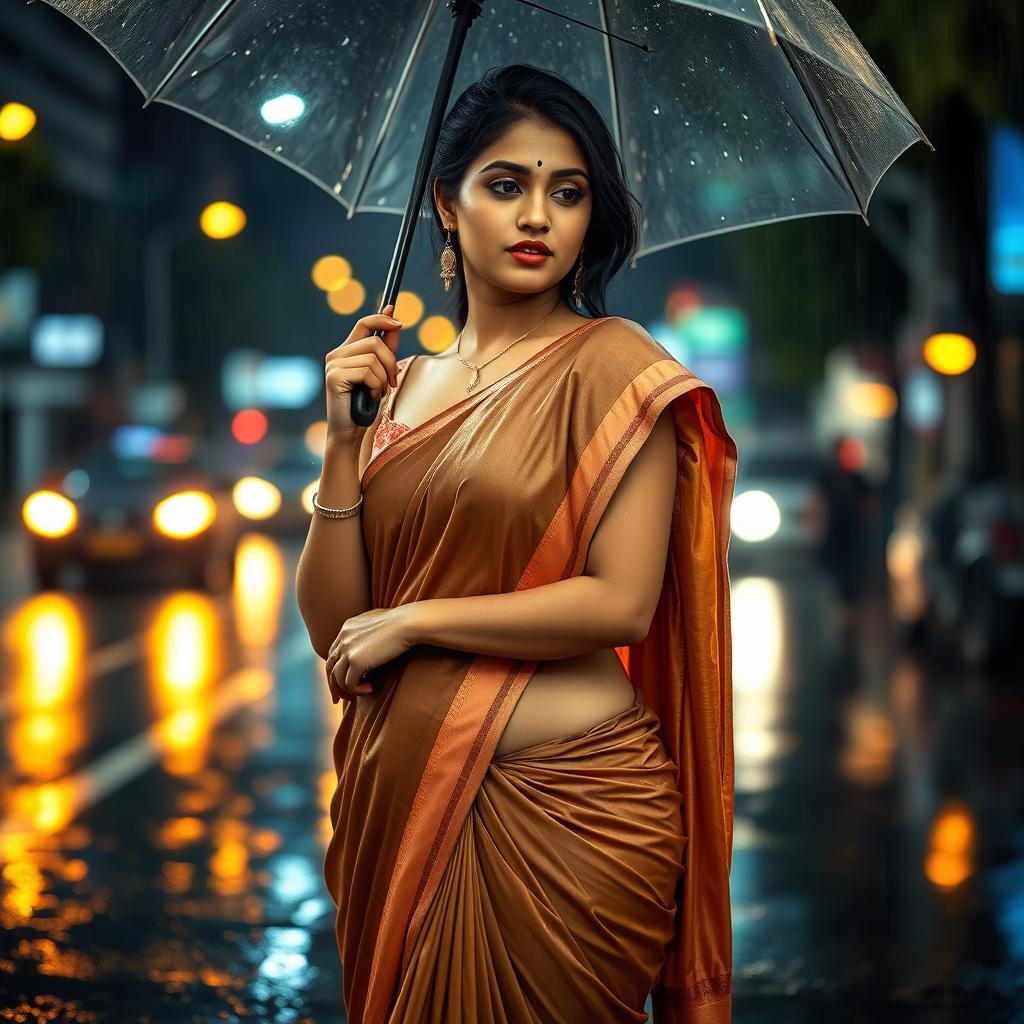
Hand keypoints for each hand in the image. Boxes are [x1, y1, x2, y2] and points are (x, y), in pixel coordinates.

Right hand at [324, 304, 402, 444]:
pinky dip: (375, 387)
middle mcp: (336, 355)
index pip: (364, 323)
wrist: (351, 432)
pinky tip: (370, 398)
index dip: (382, 318)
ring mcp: (333, 365)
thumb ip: (387, 349)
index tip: (399, 322)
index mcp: (346, 351)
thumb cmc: (366, 405)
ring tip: (377, 393)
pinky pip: (367, 372)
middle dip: (391, 362)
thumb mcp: (381, 373)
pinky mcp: (334, 377)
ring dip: (383, 379)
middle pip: (375, 341)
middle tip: (392, 382)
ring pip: (373, 358)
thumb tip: (395, 320)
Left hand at [324, 604, 417, 702]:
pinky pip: (349, 684)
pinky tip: (370, 689)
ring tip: (363, 693)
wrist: (408, 623)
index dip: (335, 670)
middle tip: (339, 699)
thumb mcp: (378, 622)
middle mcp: (343, 638)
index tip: (341, 682)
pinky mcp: (357, 661)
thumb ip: (367, 632)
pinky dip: (358, 690)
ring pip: (337, 678)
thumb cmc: (402, 622)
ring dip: (347, 691)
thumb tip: (368, 645)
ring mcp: (348, 650)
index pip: (333, 653)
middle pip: (329, 667)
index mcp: (347, 628)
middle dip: (333, 686)